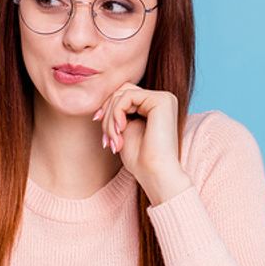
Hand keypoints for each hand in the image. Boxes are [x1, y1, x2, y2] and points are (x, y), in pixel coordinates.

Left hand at [93, 82, 192, 204]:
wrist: (155, 174)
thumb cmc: (140, 159)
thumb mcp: (124, 129)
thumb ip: (118, 111)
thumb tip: (103, 98)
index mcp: (155, 106)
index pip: (123, 95)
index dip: (107, 109)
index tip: (101, 130)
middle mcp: (162, 99)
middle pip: (121, 91)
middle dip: (107, 114)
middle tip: (107, 139)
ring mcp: (164, 98)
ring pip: (122, 94)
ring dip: (110, 118)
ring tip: (114, 139)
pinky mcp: (162, 100)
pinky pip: (127, 96)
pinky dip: (116, 113)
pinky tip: (120, 130)